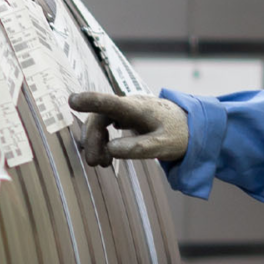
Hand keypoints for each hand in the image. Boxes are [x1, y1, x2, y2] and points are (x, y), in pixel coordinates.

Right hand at [70, 90, 188, 167]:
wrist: (191, 125)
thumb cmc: (178, 134)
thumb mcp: (163, 146)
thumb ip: (139, 148)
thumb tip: (110, 150)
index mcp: (138, 109)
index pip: (111, 102)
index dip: (91, 101)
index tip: (72, 100)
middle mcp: (128, 105)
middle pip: (100, 117)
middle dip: (92, 139)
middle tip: (93, 163)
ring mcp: (125, 110)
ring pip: (99, 122)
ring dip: (95, 142)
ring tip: (102, 163)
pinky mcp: (124, 117)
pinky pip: (104, 126)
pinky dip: (101, 141)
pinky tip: (106, 155)